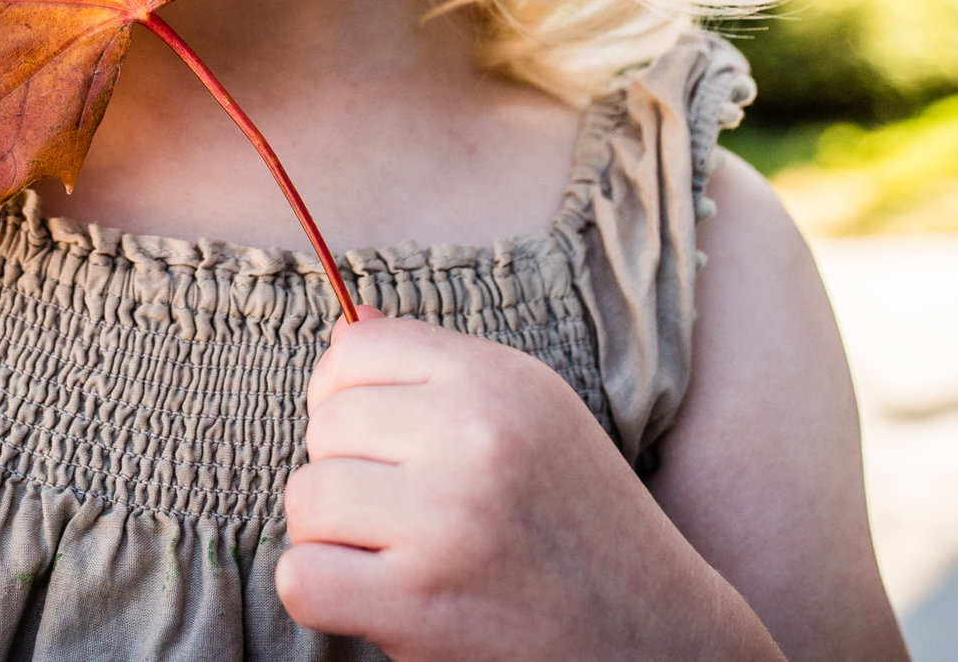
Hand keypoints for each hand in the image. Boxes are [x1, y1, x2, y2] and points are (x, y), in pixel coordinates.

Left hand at [277, 313, 782, 660]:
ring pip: (306, 499)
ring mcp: (446, 521)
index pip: (356, 348)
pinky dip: (324, 592)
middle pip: (324, 425)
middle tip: (401, 511)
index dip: (345, 395)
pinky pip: (301, 577)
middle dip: (345, 471)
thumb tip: (346, 326)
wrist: (656, 634)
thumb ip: (439, 369)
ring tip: (391, 552)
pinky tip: (375, 595)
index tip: (377, 437)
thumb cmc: (583, 521)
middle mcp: (473, 437)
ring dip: (332, 534)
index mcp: (499, 381)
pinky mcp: (420, 604)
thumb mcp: (536, 415)